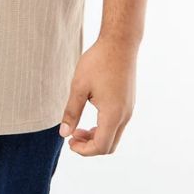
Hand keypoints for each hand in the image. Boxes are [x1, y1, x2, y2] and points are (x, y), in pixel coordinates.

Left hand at [58, 35, 136, 154]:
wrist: (120, 43)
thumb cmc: (98, 62)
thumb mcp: (79, 87)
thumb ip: (72, 112)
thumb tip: (64, 134)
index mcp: (113, 114)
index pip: (101, 146)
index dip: (84, 150)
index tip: (69, 141)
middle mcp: (125, 115)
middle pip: (109, 145)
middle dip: (89, 146)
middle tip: (72, 136)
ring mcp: (129, 109)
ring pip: (114, 135)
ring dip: (97, 137)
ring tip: (78, 128)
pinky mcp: (129, 102)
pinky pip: (118, 124)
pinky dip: (104, 128)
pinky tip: (90, 117)